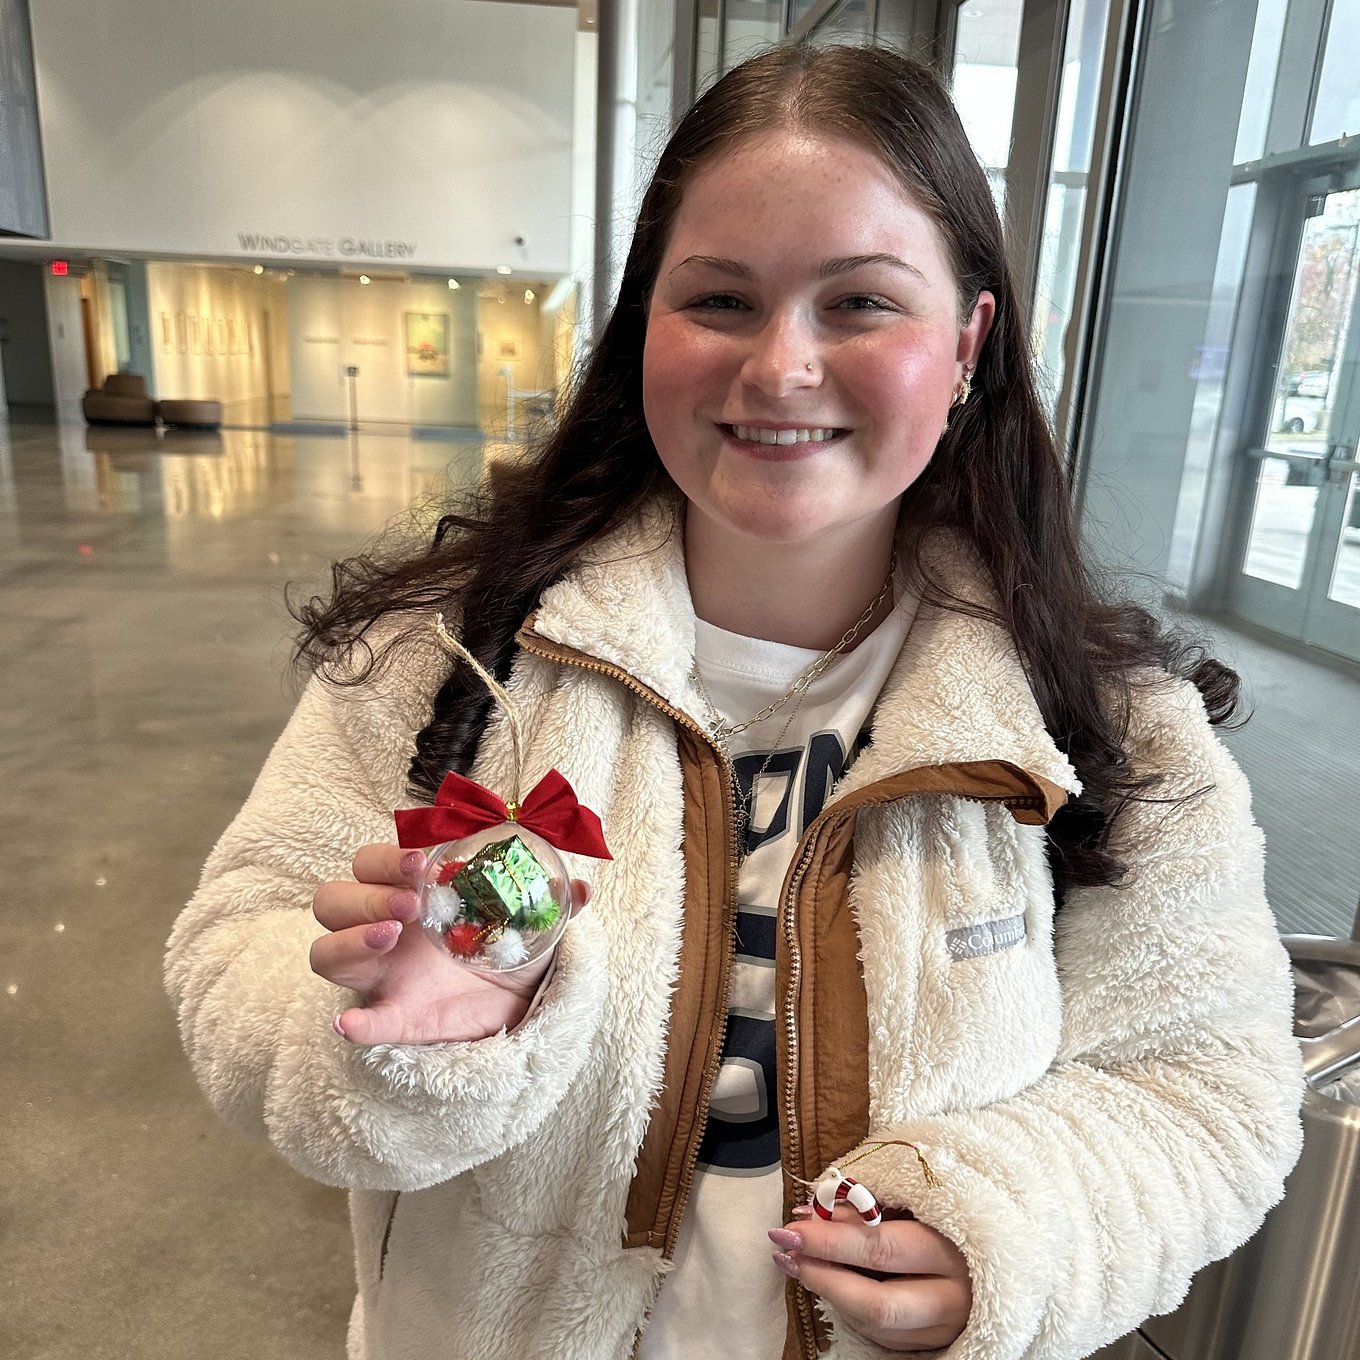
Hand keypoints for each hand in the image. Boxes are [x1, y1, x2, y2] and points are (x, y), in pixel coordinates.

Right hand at [310, 843, 589, 1045]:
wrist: (511, 1005)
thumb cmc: (503, 947)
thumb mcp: (528, 920)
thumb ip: (551, 901)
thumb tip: (583, 887)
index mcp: (410, 894)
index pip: (370, 863)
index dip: (384, 857)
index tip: (420, 862)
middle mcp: (383, 928)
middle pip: (333, 899)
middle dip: (366, 893)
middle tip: (411, 902)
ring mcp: (380, 974)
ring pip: (326, 950)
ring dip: (349, 939)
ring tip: (388, 936)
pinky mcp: (393, 1016)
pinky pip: (363, 1021)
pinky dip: (356, 1024)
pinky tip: (351, 1025)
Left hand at [769, 1203, 971, 1350]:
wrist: (995, 1255)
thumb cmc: (947, 1218)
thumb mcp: (913, 1202)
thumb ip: (865, 1209)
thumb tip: (810, 1213)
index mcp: (951, 1252)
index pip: (881, 1248)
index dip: (831, 1240)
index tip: (791, 1226)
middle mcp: (952, 1299)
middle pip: (877, 1303)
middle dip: (824, 1277)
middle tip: (785, 1252)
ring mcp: (944, 1330)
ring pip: (876, 1326)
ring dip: (831, 1293)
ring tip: (798, 1264)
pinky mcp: (934, 1345)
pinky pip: (883, 1335)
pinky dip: (851, 1307)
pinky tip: (831, 1282)